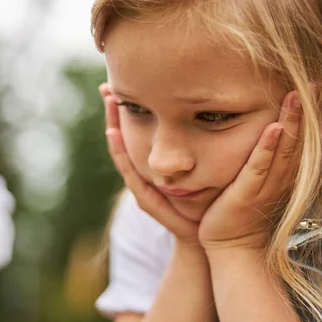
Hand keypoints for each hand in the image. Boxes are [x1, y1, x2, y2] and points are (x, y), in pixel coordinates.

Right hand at [99, 83, 199, 243]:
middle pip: (125, 140)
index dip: (132, 111)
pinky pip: (131, 175)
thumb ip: (205, 146)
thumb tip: (214, 111)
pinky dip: (120, 154)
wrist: (207, 237)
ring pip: (122, 154)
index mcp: (156, 166)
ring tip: (108, 103)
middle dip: (115, 114)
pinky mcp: (147, 200)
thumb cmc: (208, 202)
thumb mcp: (207, 168)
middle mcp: (146, 174)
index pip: (140, 133)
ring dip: (113, 128)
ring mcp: (144, 187)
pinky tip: (114, 134)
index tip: (123, 84)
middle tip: (106, 87)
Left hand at [198, 91, 302, 250]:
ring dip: (292, 123)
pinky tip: (273, 127)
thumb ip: (264, 161)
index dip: (309, 116)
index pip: (301, 141)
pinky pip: (258, 168)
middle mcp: (281, 180)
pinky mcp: (246, 195)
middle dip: (307, 112)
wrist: (233, 250)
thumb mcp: (257, 184)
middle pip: (299, 142)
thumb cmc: (242, 214)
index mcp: (284, 176)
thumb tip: (267, 130)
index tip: (314, 87)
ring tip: (297, 95)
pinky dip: (266, 148)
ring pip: (283, 151)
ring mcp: (265, 188)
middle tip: (315, 82)